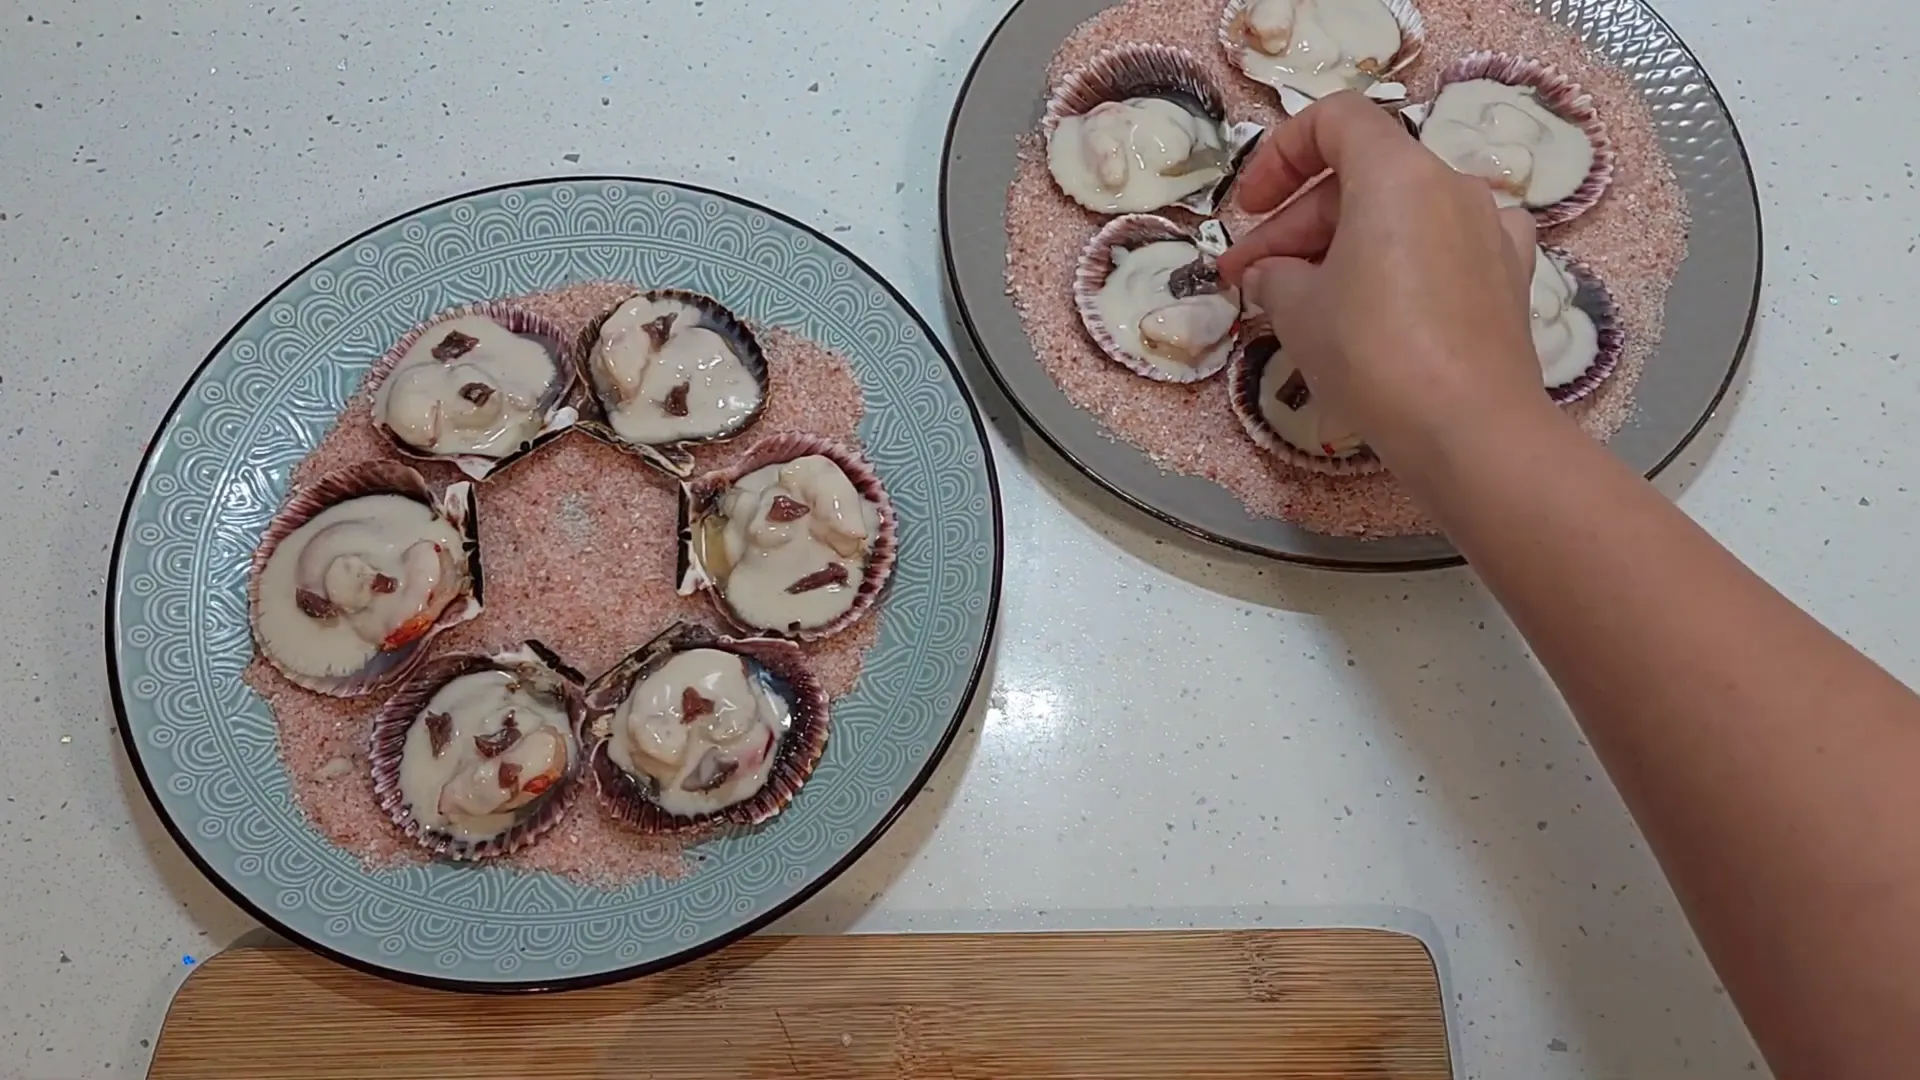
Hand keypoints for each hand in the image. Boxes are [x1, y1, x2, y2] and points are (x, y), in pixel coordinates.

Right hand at [1218, 92, 1544, 462]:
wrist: (1469, 429)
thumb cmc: (1373, 354)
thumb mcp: (1298, 311)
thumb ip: (1275, 276)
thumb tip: (1273, 274)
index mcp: (1397, 173)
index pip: (1335, 120)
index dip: (1280, 154)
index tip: (1249, 209)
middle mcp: (1452, 185)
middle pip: (1363, 176)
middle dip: (1299, 224)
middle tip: (1252, 280)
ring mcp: (1490, 229)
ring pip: (1403, 214)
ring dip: (1348, 245)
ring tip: (1308, 301)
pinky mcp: (1510, 276)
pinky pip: (1446, 247)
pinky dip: (1406, 263)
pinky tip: (1390, 299)